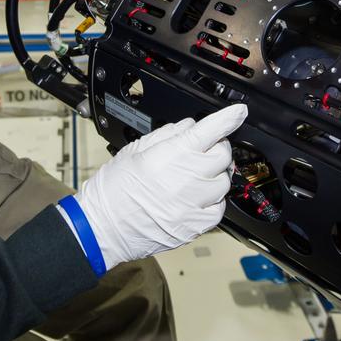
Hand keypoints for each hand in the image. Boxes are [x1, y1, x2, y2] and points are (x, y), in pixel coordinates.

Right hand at [73, 104, 246, 270]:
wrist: (102, 228)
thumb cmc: (112, 190)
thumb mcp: (134, 150)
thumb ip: (167, 135)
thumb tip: (189, 126)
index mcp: (170, 155)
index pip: (210, 131)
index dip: (228, 118)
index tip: (238, 112)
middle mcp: (186, 180)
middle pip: (222, 155)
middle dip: (215, 147)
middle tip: (201, 151)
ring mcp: (192, 205)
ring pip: (224, 182)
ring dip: (215, 174)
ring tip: (195, 177)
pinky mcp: (194, 227)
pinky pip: (219, 209)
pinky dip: (212, 200)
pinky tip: (196, 198)